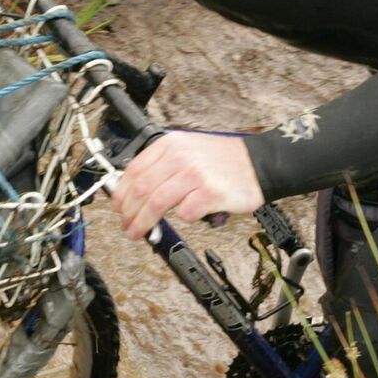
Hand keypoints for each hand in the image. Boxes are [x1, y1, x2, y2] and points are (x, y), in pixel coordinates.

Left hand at [111, 132, 264, 239]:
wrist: (258, 163)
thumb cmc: (223, 160)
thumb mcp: (188, 149)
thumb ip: (162, 166)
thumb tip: (133, 191)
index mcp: (170, 144)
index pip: (134, 170)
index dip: (121, 193)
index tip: (118, 208)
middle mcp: (180, 157)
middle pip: (141, 189)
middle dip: (129, 213)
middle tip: (127, 226)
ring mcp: (195, 174)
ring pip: (156, 203)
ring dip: (144, 223)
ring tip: (140, 232)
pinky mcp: (210, 193)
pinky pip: (185, 213)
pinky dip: (181, 218)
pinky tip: (185, 217)